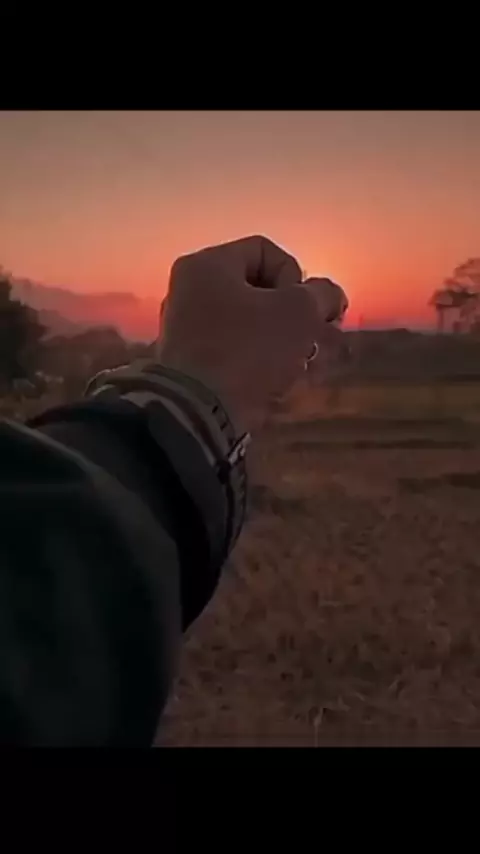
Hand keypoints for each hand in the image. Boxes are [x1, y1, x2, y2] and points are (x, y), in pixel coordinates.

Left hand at [156, 235, 347, 432]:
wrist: (200, 413)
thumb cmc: (248, 349)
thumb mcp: (299, 313)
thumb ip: (322, 294)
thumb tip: (329, 296)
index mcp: (207, 266)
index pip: (266, 251)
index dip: (297, 276)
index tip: (304, 307)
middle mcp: (191, 293)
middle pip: (259, 291)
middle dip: (298, 314)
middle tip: (319, 337)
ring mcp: (190, 332)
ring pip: (252, 325)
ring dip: (287, 340)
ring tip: (310, 362)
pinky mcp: (196, 368)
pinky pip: (239, 353)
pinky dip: (265, 362)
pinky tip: (287, 380)